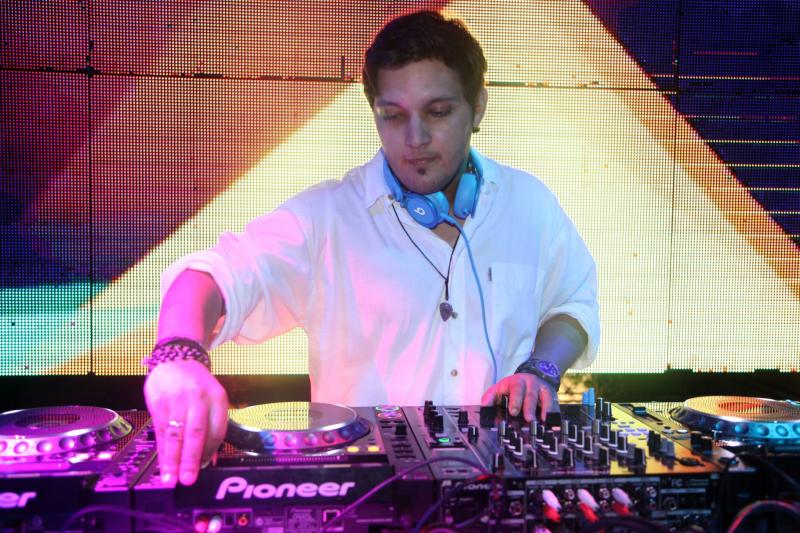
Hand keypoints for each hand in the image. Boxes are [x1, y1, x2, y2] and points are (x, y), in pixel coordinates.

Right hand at [143, 359, 227, 485]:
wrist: (176, 359)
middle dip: (192, 460)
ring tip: (171, 478)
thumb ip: (211, 425)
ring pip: (176, 435)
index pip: (217, 430)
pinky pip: (161, 431)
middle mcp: (198, 398)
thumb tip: (210, 459)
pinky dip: (162, 450)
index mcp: (217, 397)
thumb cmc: (197, 385)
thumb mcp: (211, 398)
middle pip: (196, 434)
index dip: (211, 451)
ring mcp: (177, 399)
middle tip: (188, 480)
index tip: (205, 467)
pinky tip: (163, 463)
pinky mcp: (158, 402)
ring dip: (173, 460)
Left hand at [480, 373, 558, 421]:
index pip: (516, 389)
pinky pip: (554, 402)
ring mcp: (542, 389)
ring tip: (542, 421)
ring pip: (545, 397)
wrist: (534, 374)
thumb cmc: (513, 386)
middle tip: (529, 419)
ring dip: (544, 409)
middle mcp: (530, 383)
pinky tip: (552, 420)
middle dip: (529, 407)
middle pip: (530, 394)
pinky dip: (554, 411)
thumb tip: (483, 407)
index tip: (514, 412)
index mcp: (516, 382)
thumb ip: (490, 397)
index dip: (515, 400)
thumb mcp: (500, 388)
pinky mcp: (552, 395)